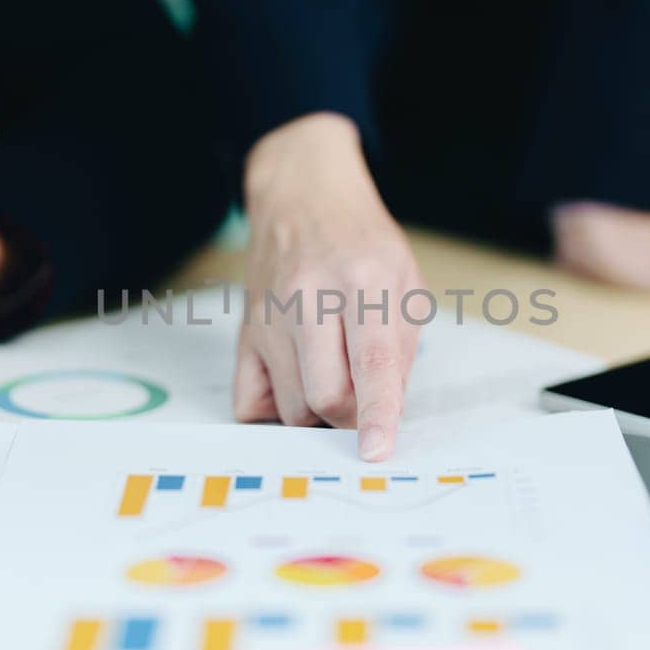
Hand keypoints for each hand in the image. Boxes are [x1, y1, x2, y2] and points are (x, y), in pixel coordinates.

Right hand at [239, 114, 422, 460]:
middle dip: (351, 415)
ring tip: (330, 371)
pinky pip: (251, 405)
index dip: (377, 414)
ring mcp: (268, 318)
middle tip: (363, 393)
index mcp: (362, 282)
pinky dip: (277, 408)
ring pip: (292, 408)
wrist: (303, 199)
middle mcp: (308, 298)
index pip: (371, 363)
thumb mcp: (406, 284)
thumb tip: (384, 416)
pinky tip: (295, 377)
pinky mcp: (243, 334)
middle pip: (325, 397)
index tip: (376, 451)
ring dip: (318, 410)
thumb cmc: (362, 245)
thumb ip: (400, 352)